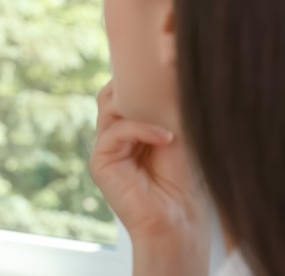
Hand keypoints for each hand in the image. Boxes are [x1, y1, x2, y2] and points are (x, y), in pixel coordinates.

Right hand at [89, 81, 209, 273]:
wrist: (179, 220)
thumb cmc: (184, 181)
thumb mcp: (177, 133)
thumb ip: (163, 109)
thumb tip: (167, 74)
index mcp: (129, 129)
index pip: (121, 93)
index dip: (134, 79)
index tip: (158, 64)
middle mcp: (113, 136)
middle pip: (109, 95)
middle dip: (131, 85)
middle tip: (157, 80)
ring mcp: (104, 148)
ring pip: (109, 108)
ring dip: (139, 105)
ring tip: (166, 112)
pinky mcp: (100, 162)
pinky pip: (115, 132)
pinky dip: (141, 130)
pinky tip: (166, 138)